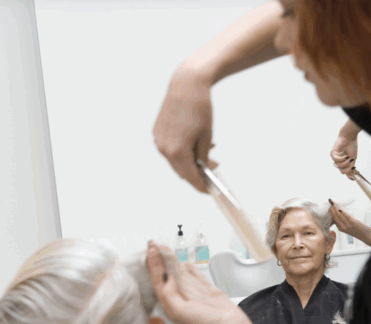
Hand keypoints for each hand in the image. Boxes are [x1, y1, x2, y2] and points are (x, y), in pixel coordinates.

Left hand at [146, 241, 251, 323]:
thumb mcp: (180, 311)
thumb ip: (170, 294)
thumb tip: (168, 279)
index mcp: (171, 305)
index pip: (158, 280)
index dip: (154, 265)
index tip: (151, 250)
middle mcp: (180, 298)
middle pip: (166, 275)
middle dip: (159, 260)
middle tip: (153, 245)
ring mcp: (194, 293)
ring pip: (180, 274)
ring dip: (172, 261)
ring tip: (165, 249)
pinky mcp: (206, 291)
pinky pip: (195, 277)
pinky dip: (190, 269)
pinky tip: (184, 263)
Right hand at [153, 67, 218, 193]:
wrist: (185, 85)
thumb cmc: (199, 108)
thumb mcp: (207, 135)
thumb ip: (204, 157)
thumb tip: (204, 169)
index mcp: (177, 151)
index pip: (190, 177)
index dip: (200, 186)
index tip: (208, 191)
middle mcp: (164, 148)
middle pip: (181, 171)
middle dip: (197, 172)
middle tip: (213, 166)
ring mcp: (158, 141)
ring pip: (175, 160)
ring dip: (189, 159)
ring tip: (206, 149)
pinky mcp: (157, 133)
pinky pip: (169, 148)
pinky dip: (181, 149)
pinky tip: (193, 140)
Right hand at [328, 199, 370, 247]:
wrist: (365, 236)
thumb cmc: (358, 230)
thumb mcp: (348, 227)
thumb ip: (343, 222)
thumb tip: (339, 213)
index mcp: (340, 228)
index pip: (334, 219)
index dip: (331, 212)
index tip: (330, 207)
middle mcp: (342, 227)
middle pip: (335, 217)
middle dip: (332, 209)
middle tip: (330, 203)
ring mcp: (347, 225)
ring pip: (339, 216)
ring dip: (335, 209)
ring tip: (333, 204)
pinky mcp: (353, 223)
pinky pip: (346, 216)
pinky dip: (342, 212)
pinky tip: (339, 209)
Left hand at [331, 134, 357, 180]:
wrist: (350, 137)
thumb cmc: (352, 146)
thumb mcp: (353, 158)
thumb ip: (352, 167)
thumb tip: (352, 177)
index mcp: (343, 162)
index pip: (344, 171)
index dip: (349, 174)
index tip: (353, 178)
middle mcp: (338, 161)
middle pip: (342, 171)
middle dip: (348, 168)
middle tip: (352, 163)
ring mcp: (335, 157)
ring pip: (339, 166)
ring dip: (346, 162)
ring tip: (349, 157)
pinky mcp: (332, 154)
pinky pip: (336, 160)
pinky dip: (342, 159)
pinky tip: (345, 155)